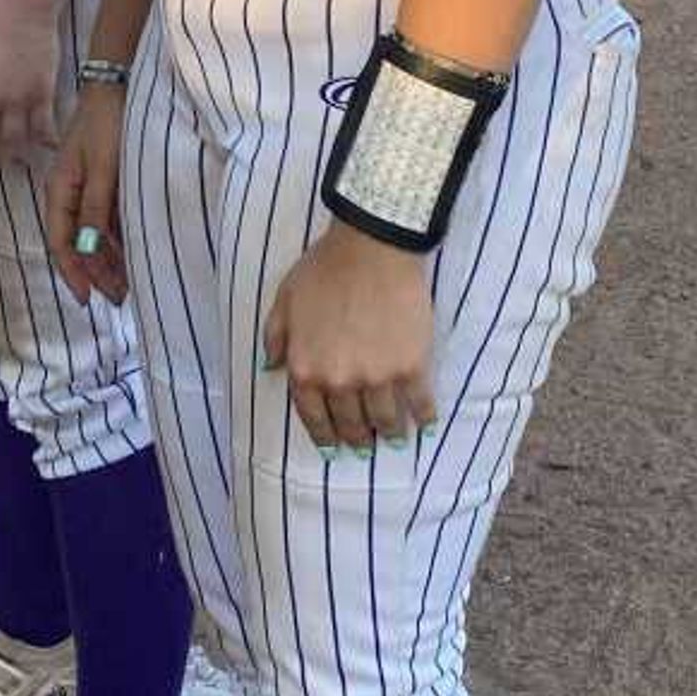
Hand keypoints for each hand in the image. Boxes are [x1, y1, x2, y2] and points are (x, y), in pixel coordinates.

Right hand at [44, 81, 127, 304]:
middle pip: (78, 243)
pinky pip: (107, 219)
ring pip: (94, 234)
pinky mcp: (104, 181)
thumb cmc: (107, 124)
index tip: (88, 298)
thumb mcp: (103, 169)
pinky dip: (118, 239)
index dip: (74, 272)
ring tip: (127, 284)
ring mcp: (87, 187)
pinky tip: (133, 254)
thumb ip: (95, 209)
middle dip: (95, 272)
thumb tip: (87, 250)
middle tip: (118, 298)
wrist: (117, 86)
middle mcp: (69, 193)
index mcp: (60, 190)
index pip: (62, 242)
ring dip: (108, 259)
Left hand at [261, 226, 436, 451]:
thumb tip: (270, 368)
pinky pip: (418, 403)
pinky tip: (426, 422)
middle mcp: (338, 382)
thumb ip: (275, 338)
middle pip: (351, 424)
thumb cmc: (325, 269)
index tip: (333, 447)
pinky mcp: (411, 367)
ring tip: (395, 437)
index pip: (313, 418)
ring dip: (390, 433)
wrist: (371, 248)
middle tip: (365, 445)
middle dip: (358, 439)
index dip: (324, 436)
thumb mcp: (284, 300)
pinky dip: (423, 417)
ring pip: (384, 420)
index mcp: (305, 369)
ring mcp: (377, 377)